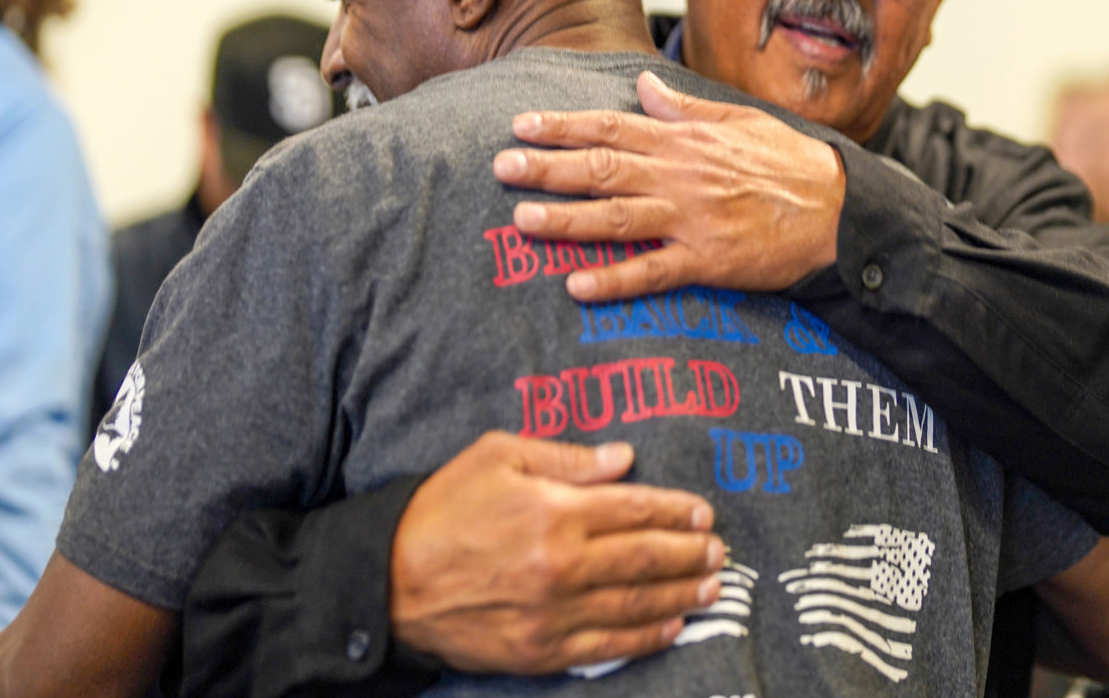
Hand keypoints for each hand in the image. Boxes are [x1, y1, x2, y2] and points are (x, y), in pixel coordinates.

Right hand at [389, 431, 725, 673]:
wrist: (388, 581)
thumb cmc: (442, 509)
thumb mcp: (497, 457)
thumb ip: (566, 459)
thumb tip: (624, 458)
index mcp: (555, 512)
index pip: (635, 509)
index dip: (676, 511)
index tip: (703, 513)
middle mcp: (562, 565)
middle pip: (646, 558)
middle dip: (690, 553)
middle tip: (720, 551)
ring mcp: (554, 614)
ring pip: (636, 604)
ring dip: (681, 595)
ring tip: (710, 586)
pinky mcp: (541, 651)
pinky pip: (608, 645)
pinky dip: (646, 637)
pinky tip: (671, 626)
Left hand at [492, 71, 845, 302]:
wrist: (840, 208)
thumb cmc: (790, 163)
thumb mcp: (738, 121)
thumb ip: (685, 108)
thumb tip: (644, 85)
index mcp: (684, 141)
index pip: (611, 128)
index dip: (563, 126)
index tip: (520, 125)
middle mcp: (680, 176)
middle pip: (602, 169)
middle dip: (548, 168)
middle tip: (500, 167)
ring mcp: (692, 220)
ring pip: (617, 217)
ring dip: (567, 220)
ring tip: (523, 220)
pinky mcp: (709, 261)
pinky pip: (654, 272)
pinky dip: (615, 280)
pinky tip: (577, 285)